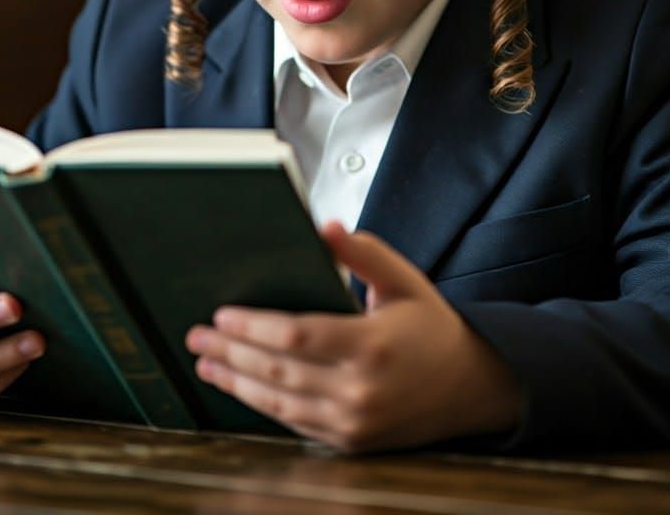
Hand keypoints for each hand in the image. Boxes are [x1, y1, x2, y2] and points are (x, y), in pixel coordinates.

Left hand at [185, 222, 522, 451]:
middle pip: (277, 371)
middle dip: (230, 350)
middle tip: (197, 334)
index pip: (297, 336)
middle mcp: (361, 390)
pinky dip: (261, 404)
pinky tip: (239, 387)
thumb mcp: (404, 279)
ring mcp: (354, 422)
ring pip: (278, 402)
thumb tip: (324, 227)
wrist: (471, 386)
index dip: (254, 327)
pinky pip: (294, 422)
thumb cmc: (432, 327)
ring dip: (235, 382)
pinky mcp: (350, 441)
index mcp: (372, 345)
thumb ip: (363, 253)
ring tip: (206, 360)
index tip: (222, 313)